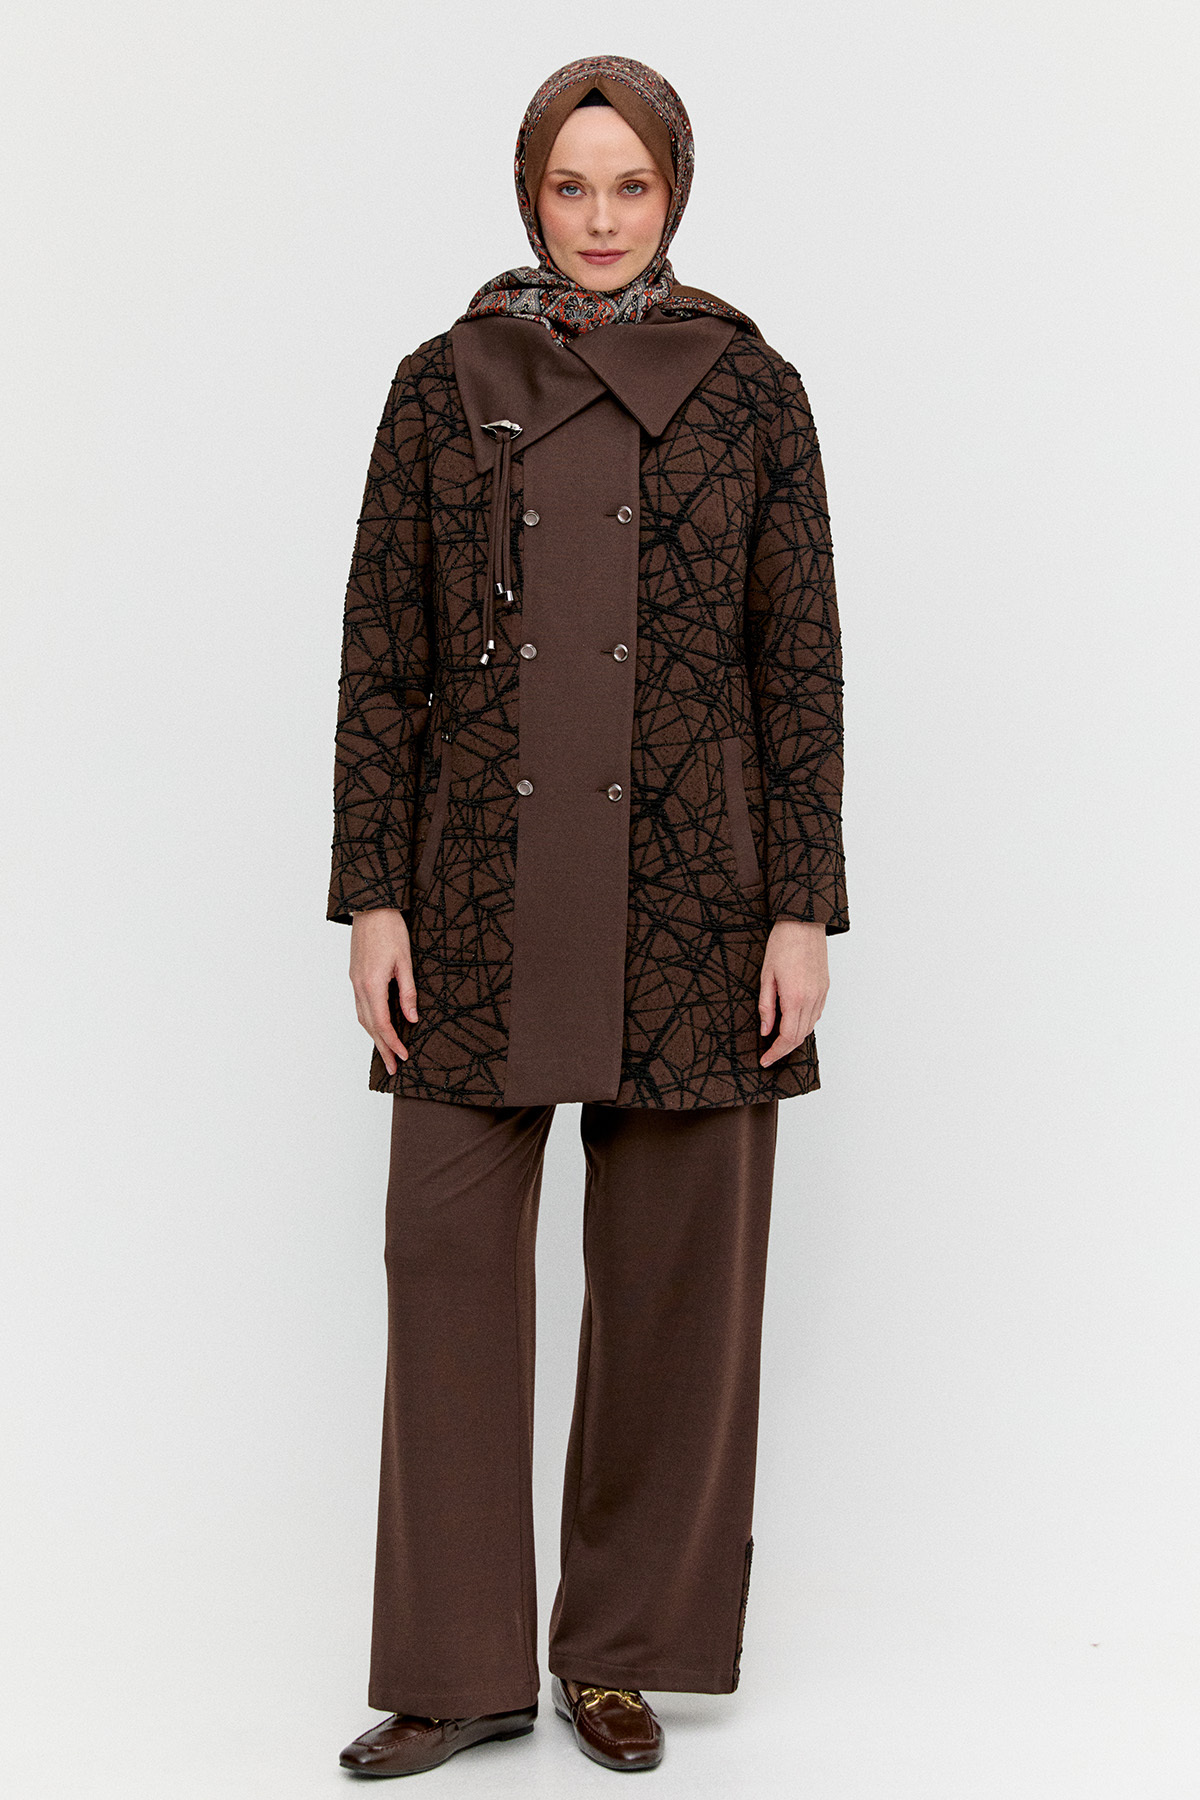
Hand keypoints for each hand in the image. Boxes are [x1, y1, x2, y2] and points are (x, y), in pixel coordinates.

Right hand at [349, 909, 416, 1075]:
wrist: (371, 907)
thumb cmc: (390, 930)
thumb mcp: (405, 961)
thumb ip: (408, 992)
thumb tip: (411, 1018)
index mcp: (372, 984)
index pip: (382, 1023)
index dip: (393, 1042)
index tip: (403, 1056)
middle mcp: (359, 986)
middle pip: (369, 1026)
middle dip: (382, 1048)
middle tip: (392, 1068)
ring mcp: (355, 982)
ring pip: (362, 1018)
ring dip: (374, 1038)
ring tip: (386, 1052)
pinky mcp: (355, 977)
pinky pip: (360, 1007)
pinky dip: (369, 1022)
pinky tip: (378, 1027)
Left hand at [757, 920, 828, 1066]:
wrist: (803, 922)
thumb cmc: (782, 944)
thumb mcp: (766, 976)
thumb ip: (766, 1006)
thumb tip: (765, 1030)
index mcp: (795, 998)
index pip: (787, 1037)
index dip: (776, 1053)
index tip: (765, 1060)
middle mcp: (812, 999)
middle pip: (800, 1036)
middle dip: (784, 1050)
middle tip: (769, 1055)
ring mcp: (821, 994)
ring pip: (810, 1027)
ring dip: (795, 1038)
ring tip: (779, 1041)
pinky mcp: (825, 988)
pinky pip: (817, 1014)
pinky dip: (805, 1024)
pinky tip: (793, 1022)